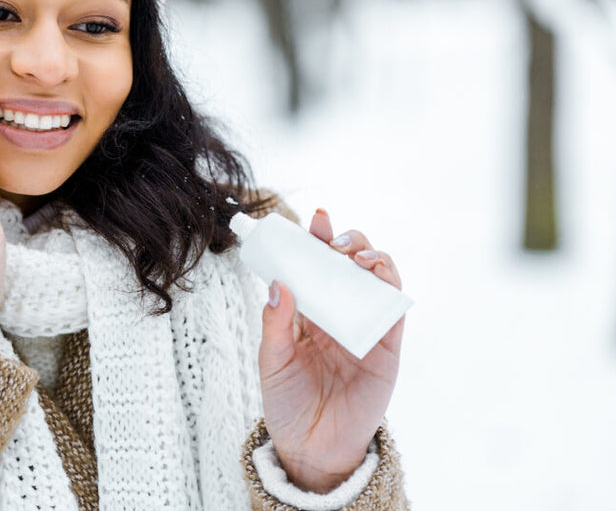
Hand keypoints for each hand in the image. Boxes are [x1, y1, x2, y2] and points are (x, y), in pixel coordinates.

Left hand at [259, 209, 403, 492]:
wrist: (311, 448)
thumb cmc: (287, 402)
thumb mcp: (272, 360)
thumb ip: (275, 323)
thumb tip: (278, 283)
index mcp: (309, 312)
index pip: (315, 267)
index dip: (317, 240)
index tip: (314, 218)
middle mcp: (339, 314)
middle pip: (349, 266)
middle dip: (346, 242)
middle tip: (332, 237)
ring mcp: (365, 328)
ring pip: (377, 279)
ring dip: (371, 256)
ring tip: (354, 253)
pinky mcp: (387, 346)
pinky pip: (394, 309)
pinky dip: (389, 284)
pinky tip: (376, 271)